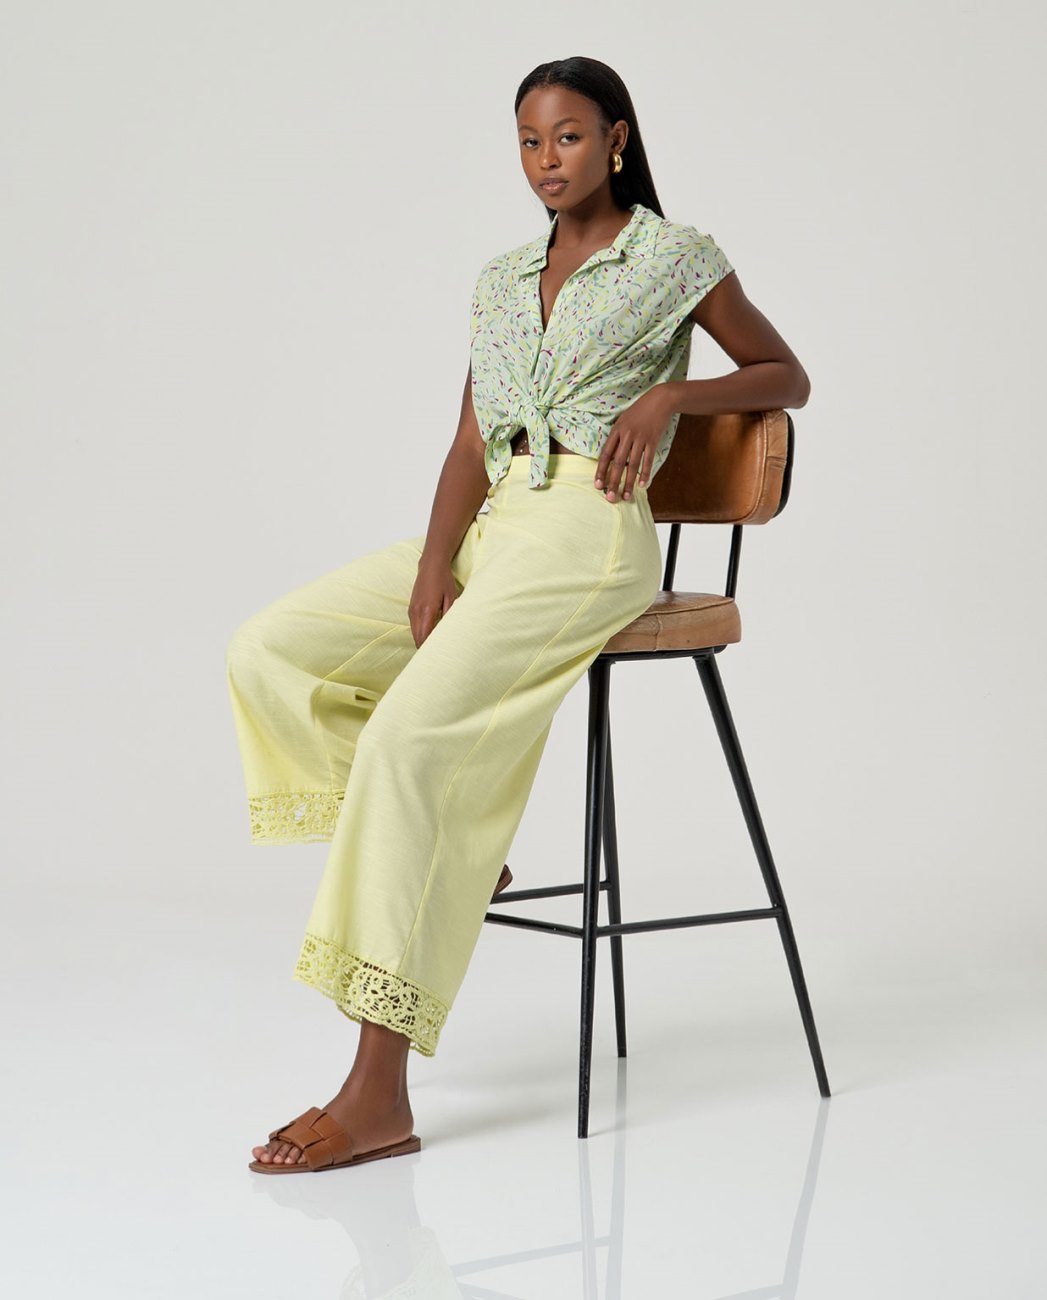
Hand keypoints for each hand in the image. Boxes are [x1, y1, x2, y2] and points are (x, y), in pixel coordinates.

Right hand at [409, 555, 458, 647]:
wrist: (431, 566)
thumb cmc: (443, 581)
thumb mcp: (452, 598)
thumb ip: (449, 615)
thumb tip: (449, 632)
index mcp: (427, 610)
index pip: (425, 636)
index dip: (429, 648)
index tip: (436, 656)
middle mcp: (416, 612)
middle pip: (417, 638)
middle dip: (425, 648)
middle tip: (436, 658)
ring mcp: (412, 610)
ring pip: (414, 633)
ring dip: (421, 641)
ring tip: (432, 650)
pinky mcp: (411, 608)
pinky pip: (414, 626)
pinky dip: (419, 633)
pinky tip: (428, 637)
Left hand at [593, 386, 673, 501]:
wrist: (659, 400)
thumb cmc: (639, 411)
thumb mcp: (623, 420)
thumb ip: (616, 437)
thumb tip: (611, 457)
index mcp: (616, 430)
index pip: (606, 454)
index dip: (601, 471)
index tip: (598, 485)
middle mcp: (627, 435)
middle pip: (617, 463)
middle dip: (613, 482)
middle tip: (610, 497)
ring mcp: (640, 438)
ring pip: (632, 464)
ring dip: (629, 482)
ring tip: (626, 496)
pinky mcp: (653, 440)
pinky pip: (648, 460)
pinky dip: (645, 473)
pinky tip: (643, 485)